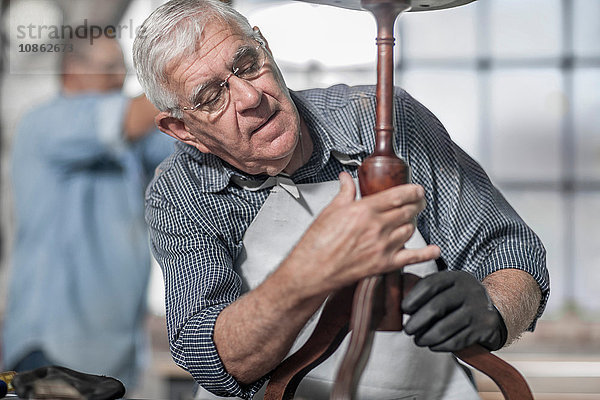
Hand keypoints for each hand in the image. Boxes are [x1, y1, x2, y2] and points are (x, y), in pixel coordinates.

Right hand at [287, 172, 439, 293]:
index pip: (399, 195)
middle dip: (417, 205)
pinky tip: (434, 250)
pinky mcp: (384, 264)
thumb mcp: (330, 211)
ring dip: (413, 224)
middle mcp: (378, 227)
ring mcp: (383, 246)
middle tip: (418, 203)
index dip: (413, 191)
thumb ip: (344, 193)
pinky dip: (426, 254)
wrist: (312, 270)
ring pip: (410, 230)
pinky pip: (412, 257)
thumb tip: (346, 180)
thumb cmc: (317, 243)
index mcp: (365, 210)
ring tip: (410, 221)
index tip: (417, 190)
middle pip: (408, 211)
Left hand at [402, 270, 506, 351]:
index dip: (414, 297)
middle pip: (437, 306)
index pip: (431, 284)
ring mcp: (479, 309)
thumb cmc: (459, 300)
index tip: (403, 309)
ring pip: (446, 327)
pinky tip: (433, 345)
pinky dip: (441, 345)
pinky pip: (458, 340)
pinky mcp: (485, 327)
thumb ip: (426, 291)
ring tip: (418, 340)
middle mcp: (470, 290)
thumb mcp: (447, 288)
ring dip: (427, 336)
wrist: (494, 311)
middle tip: (407, 329)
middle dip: (418, 321)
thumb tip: (398, 302)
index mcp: (457, 277)